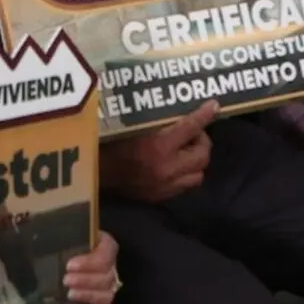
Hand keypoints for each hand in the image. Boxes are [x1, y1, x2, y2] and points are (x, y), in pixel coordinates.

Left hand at [64, 232, 118, 303]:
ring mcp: (108, 285)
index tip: (70, 266)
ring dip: (89, 295)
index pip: (106, 253)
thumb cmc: (64, 243)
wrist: (61, 255)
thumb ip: (66, 238)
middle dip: (86, 280)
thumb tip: (51, 233)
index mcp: (104, 244)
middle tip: (66, 280)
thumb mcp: (67, 236)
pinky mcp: (103, 301)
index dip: (90, 262)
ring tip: (70, 294)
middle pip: (106, 276)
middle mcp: (110, 265)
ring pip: (107, 294)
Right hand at [99, 100, 218, 202]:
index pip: (191, 127)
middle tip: (192, 131)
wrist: (90, 172)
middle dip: (202, 141)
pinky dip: (184, 174)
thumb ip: (155, 118)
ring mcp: (164, 186)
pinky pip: (183, 186)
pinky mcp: (159, 197)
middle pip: (203, 155)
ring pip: (198, 174)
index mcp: (158, 146)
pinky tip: (175, 165)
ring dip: (196, 160)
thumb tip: (176, 107)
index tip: (213, 105)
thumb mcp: (130, 123)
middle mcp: (166, 168)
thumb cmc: (106, 141)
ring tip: (185, 150)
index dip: (204, 115)